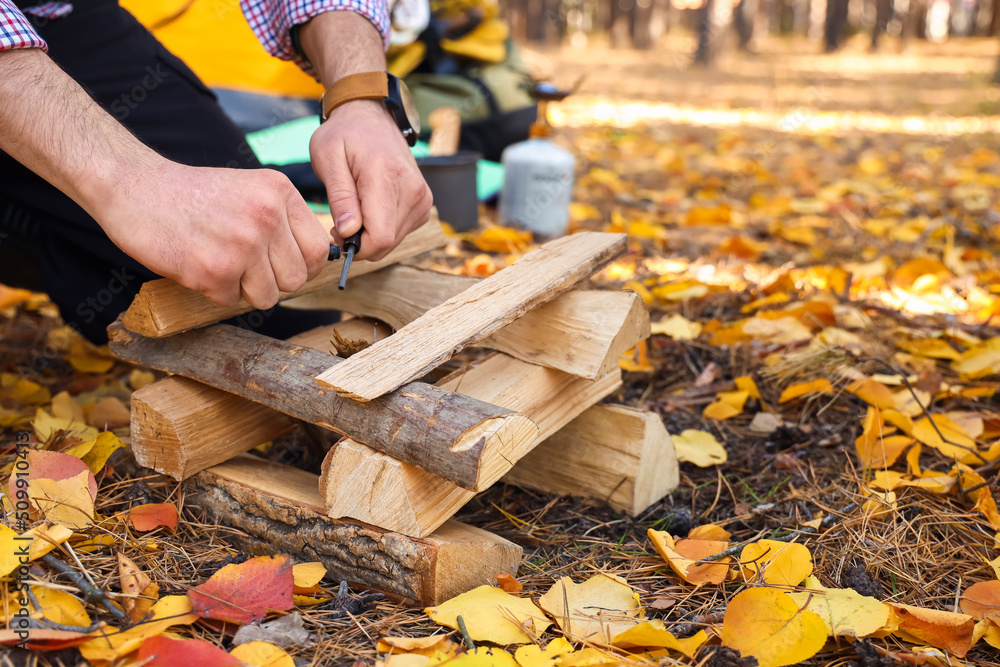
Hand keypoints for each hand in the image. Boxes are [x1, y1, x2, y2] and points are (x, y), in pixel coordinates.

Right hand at [99, 160, 331, 308]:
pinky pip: (229, 301)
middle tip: (242, 265)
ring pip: (268, 296)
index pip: (317, 250)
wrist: (134, 186)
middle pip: (296, 279)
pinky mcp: (215, 270)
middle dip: (271, 280)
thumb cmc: (193, 194)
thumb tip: (316, 262)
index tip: (281, 264)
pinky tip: (195, 263)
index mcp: (280, 193)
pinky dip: (211, 290)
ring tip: (218, 261)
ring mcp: (242, 244)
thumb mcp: (250, 190)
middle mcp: (267, 217)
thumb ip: (283, 220)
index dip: (301, 265)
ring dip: (242, 289)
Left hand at [310, 99, 432, 260]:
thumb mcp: (328, 158)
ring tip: (355, 208)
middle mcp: (413, 190)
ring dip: (370, 234)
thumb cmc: (345, 134)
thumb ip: (339, 198)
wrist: (371, 115)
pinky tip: (371, 206)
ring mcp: (423, 198)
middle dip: (359, 241)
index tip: (336, 231)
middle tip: (341, 219)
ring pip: (393, 241)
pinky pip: (400, 233)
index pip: (379, 237)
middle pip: (385, 244)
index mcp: (387, 177)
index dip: (354, 247)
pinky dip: (382, 227)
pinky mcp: (424, 204)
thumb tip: (348, 232)